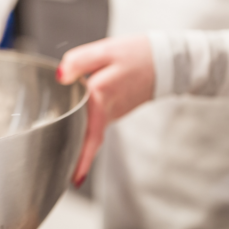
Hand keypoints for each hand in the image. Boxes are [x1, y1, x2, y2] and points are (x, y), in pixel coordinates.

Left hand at [57, 36, 155, 186]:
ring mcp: (115, 113)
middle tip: (62, 177)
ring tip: (65, 164)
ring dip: (82, 149)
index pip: (91, 132)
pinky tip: (76, 136)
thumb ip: (79, 62)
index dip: (84, 156)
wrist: (167, 61)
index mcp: (103, 96)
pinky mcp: (116, 110)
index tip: (76, 178)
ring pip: (94, 134)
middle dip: (78, 159)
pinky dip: (88, 135)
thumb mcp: (106, 50)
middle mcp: (109, 110)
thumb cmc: (138, 54)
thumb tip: (60, 76)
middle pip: (90, 140)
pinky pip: (98, 126)